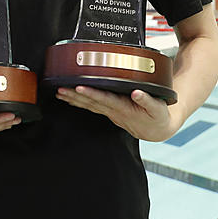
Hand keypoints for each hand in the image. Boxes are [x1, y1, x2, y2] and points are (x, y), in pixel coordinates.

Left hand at [55, 86, 180, 141]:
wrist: (156, 130)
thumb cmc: (157, 117)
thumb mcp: (158, 109)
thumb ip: (148, 100)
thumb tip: (137, 92)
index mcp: (124, 108)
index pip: (105, 100)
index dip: (92, 94)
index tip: (80, 88)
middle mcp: (114, 111)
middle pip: (91, 103)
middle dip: (75, 96)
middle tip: (61, 89)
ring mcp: (110, 112)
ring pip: (89, 105)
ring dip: (73, 99)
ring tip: (59, 93)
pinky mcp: (109, 110)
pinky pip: (91, 106)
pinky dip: (79, 102)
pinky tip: (69, 98)